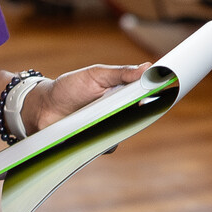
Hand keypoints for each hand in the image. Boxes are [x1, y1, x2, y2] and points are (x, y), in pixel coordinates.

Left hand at [23, 62, 151, 133]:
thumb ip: (120, 73)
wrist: (42, 108)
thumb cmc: (69, 88)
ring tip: (107, 114)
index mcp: (121, 92)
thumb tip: (147, 67)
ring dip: (121, 123)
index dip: (157, 92)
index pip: (144, 93)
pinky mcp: (98, 143)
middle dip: (144, 109)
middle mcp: (118, 112)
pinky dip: (105, 138)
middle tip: (141, 101)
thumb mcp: (95, 75)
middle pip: (140, 114)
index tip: (169, 87)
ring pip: (126, 130)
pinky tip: (95, 130)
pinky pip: (110, 145)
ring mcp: (109, 128)